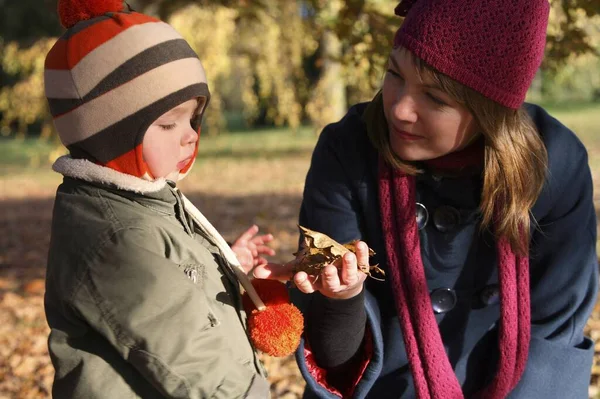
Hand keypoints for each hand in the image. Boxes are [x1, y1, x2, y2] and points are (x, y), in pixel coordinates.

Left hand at [230, 225, 274, 273]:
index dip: (251, 232)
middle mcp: (245, 248)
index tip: (256, 228)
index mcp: (239, 244)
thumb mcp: (233, 257)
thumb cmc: (230, 264)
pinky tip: (265, 262)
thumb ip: (240, 255)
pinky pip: (258, 260)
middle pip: (256, 241)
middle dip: (263, 239)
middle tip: (271, 237)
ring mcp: (248, 256)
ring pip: (259, 250)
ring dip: (266, 250)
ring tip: (272, 253)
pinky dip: (262, 260)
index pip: (246, 236)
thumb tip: (247, 257)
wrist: (230, 274)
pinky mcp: (250, 263)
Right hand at [253, 241, 369, 299]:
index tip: (299, 275)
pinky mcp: (360, 271)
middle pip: (330, 283)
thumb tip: (254, 271)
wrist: (343, 280)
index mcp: (316, 284)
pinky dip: (362, 254)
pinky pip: (363, 263)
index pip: (309, 286)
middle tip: (327, 269)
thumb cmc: (314, 272)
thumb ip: (277, 271)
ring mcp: (348, 278)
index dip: (304, 282)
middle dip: (329, 277)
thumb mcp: (297, 270)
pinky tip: (360, 243)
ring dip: (348, 265)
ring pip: (349, 275)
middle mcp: (332, 284)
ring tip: (347, 256)